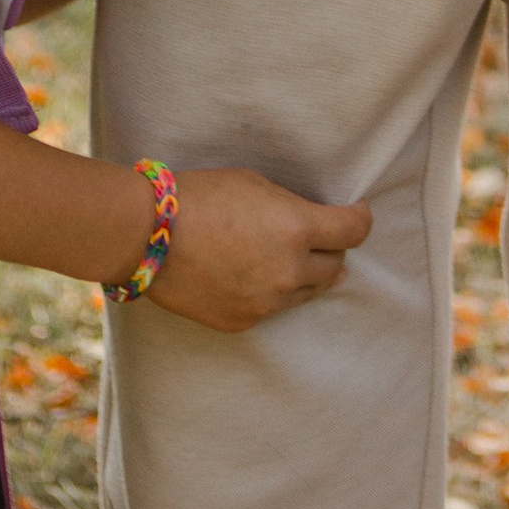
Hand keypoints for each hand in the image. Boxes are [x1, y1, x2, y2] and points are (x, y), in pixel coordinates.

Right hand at [143, 170, 372, 333]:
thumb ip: (291, 208)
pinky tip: (255, 275)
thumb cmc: (199, 196)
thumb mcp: (254, 185)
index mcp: (295, 228)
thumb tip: (316, 226)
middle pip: (335, 266)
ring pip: (307, 292)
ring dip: (306, 274)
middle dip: (333, 248)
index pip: (352, 231)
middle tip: (324, 236)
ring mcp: (267, 303)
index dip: (361, 219)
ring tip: (290, 258)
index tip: (358, 213)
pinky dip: (273, 292)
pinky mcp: (244, 323)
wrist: (147, 236)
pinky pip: (273, 308)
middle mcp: (288, 271)